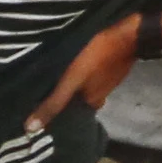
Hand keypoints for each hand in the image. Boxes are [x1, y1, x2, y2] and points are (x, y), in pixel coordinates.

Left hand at [29, 9, 148, 133]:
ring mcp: (106, 80)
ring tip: (46, 83)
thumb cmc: (99, 57)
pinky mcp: (109, 66)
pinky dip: (78, 75)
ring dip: (68, 86)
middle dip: (59, 100)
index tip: (34, 115)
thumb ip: (54, 103)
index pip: (68, 115)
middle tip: (35, 97)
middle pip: (75, 101)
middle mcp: (100, 96)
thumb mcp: (72, 81)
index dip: (52, 115)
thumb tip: (30, 129)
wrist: (131, 34)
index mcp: (91, 103)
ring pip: (82, 88)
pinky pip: (89, 75)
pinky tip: (66, 69)